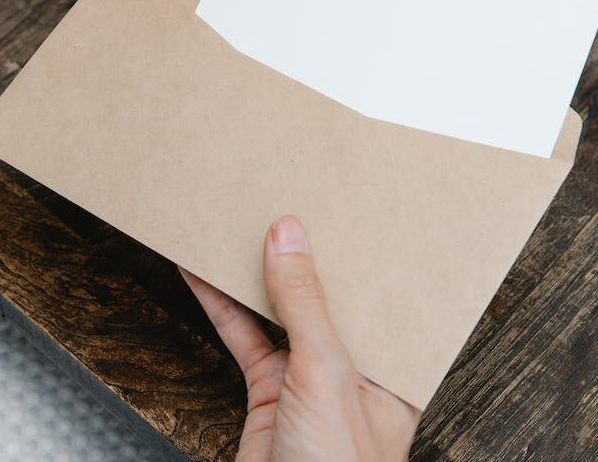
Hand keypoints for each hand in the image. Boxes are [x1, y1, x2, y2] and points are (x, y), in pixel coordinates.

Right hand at [180, 215, 419, 460]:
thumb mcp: (326, 374)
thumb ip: (306, 305)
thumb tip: (290, 237)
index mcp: (393, 362)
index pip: (376, 290)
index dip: (356, 247)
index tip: (334, 205)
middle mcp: (355, 366)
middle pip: (324, 297)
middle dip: (300, 254)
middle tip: (280, 204)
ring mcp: (309, 379)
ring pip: (278, 313)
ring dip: (252, 276)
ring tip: (233, 226)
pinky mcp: (269, 392)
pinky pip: (244, 339)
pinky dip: (221, 308)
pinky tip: (204, 277)